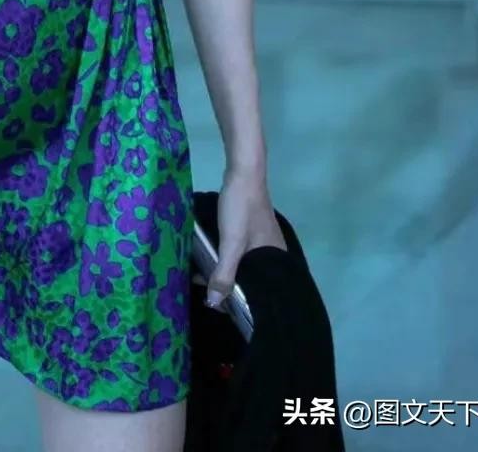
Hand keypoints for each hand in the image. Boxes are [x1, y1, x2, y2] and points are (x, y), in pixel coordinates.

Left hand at [200, 166, 286, 310]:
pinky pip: (239, 253)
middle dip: (230, 289)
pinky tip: (210, 260)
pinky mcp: (251, 230)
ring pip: (243, 266)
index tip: (218, 306)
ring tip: (202, 279)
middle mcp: (272, 253)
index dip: (241, 303)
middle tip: (206, 293)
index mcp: (274, 260)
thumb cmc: (241, 209)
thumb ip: (224, 274)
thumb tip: (214, 304)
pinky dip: (226, 259)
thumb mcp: (231, 244)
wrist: (243, 171)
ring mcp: (262, 240)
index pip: (261, 293)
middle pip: (252, 280)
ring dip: (225, 273)